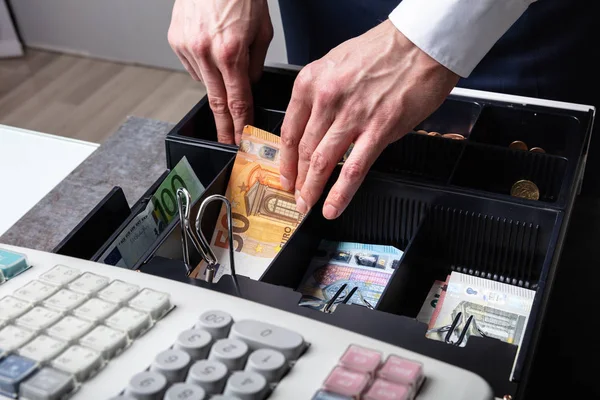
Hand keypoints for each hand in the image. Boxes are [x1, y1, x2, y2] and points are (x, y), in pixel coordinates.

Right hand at [168, 0, 272, 144]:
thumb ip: (255, 65)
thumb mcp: (262, 32)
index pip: (237, 100)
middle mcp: (205, 53)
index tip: (241, 140)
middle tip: (228, 143)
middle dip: (224, 126)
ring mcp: (187, 48)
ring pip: (205, 82)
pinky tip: (212, 52)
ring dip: (217, 84)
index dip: (240, 124)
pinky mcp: (176, 41)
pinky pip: (193, 66)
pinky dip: (204, 67)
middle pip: (216, 102)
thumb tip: (248, 86)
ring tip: (226, 63)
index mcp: (230, 52)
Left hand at [279, 20, 459, 218]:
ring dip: (312, 190)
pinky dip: (340, 194)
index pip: (288, 130)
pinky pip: (354, 169)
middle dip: (297, 180)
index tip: (285, 175)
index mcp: (312, 83)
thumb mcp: (336, 64)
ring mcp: (352, 116)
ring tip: (308, 206)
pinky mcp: (379, 130)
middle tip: (296, 196)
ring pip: (322, 162)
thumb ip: (321, 95)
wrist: (420, 44)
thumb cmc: (383, 50)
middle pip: (303, 150)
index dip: (285, 160)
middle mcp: (326, 99)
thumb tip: (316, 125)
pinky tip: (333, 207)